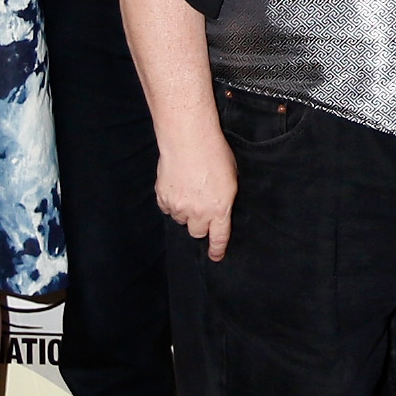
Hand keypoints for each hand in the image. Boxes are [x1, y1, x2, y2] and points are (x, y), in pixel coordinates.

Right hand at [154, 133, 237, 260]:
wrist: (188, 139)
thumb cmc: (214, 153)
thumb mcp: (232, 178)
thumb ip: (226, 198)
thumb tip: (221, 208)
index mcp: (220, 209)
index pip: (218, 238)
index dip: (217, 250)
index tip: (215, 257)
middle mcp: (198, 213)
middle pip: (197, 232)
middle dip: (200, 224)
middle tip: (201, 208)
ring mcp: (179, 206)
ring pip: (181, 220)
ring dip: (185, 211)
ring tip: (189, 190)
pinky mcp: (163, 197)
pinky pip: (167, 208)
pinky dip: (171, 202)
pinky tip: (177, 186)